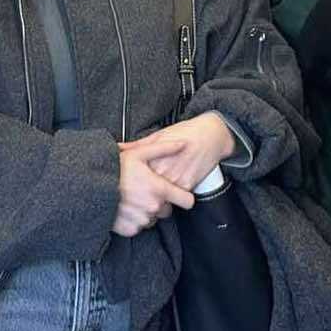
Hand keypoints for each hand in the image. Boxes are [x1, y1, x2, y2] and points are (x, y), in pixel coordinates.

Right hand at [114, 147, 195, 235]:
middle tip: (145, 191)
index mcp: (159, 189)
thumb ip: (164, 148)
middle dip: (160, 202)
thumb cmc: (115, 168)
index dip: (184, 197)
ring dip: (146, 211)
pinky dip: (134, 219)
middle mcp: (153, 208)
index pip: (187, 201)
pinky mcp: (130, 230)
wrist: (90, 185)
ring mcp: (141, 220)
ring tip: (133, 197)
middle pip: (167, 210)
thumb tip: (182, 144)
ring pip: (152, 219)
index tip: (178, 194)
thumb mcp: (140, 152)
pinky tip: (126, 207)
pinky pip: (138, 227)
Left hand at [120, 112, 235, 190]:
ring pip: (160, 197)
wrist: (212, 134)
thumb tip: (118, 148)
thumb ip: (137, 145)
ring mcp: (177, 179)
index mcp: (154, 156)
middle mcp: (165, 170)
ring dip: (156, 198)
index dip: (130, 182)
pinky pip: (174, 198)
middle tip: (137, 193)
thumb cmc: (185, 132)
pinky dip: (170, 197)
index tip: (128, 183)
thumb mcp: (159, 134)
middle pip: (146, 191)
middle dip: (141, 194)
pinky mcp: (188, 185)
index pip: (136, 177)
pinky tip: (168, 190)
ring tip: (152, 193)